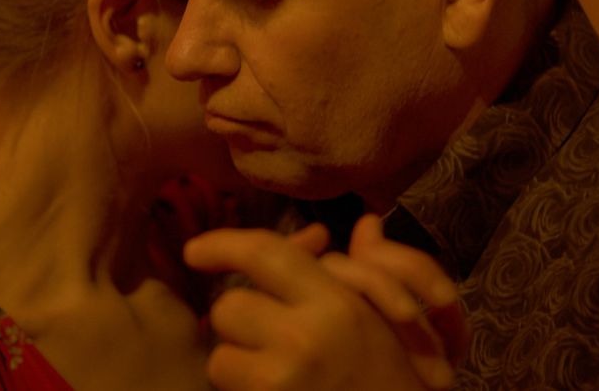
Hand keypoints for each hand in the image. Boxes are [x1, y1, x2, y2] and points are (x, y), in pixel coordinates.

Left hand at [185, 223, 460, 389]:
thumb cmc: (403, 378)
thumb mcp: (390, 318)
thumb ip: (365, 270)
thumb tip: (365, 225)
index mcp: (336, 304)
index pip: (262, 253)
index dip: (220, 245)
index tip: (195, 251)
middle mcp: (304, 339)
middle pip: (229, 306)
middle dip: (238, 319)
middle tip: (263, 333)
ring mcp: (281, 382)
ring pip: (220, 355)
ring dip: (237, 359)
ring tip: (271, 368)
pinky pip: (228, 389)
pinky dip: (242, 389)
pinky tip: (272, 390)